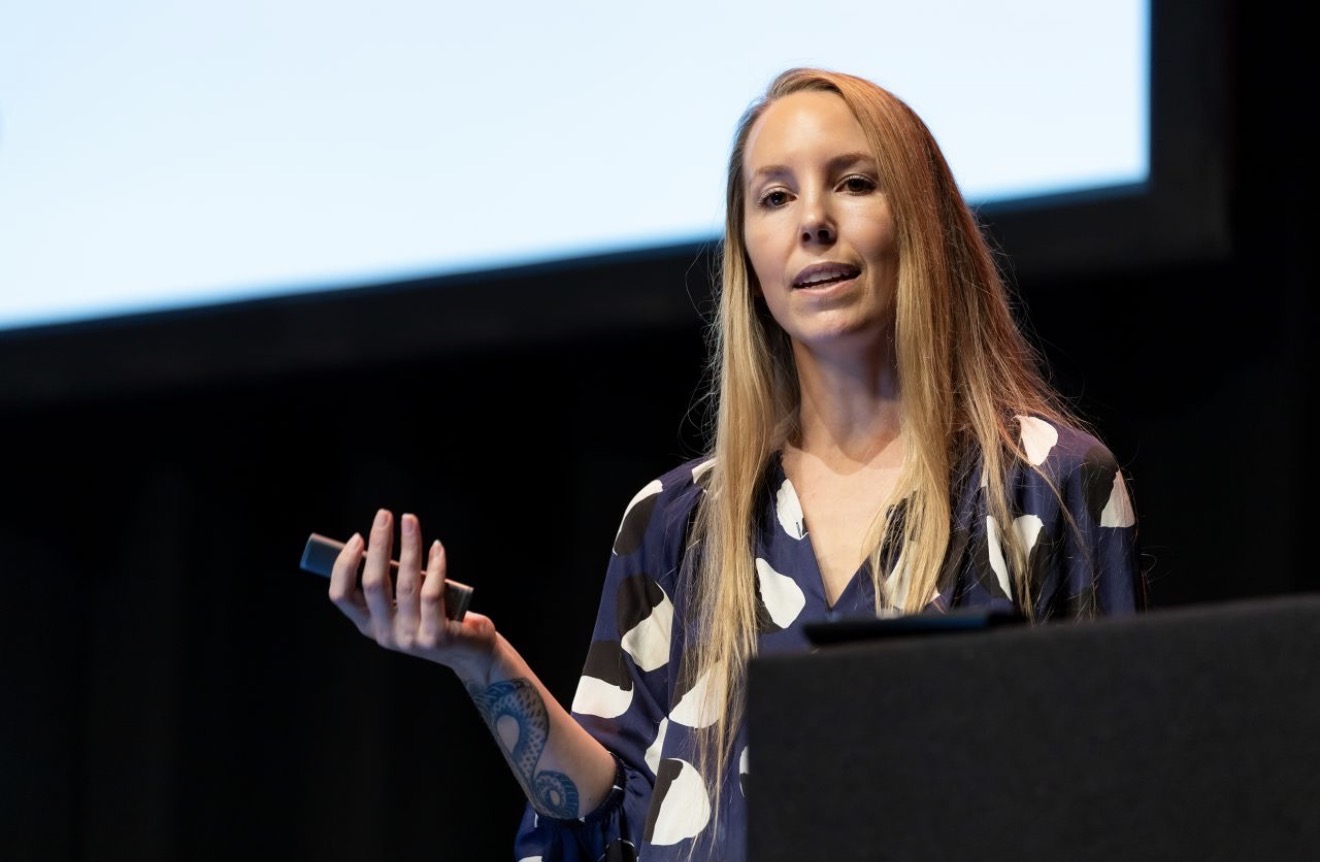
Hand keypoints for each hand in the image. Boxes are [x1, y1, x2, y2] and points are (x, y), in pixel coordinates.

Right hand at [328, 508, 496, 681]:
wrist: (471, 652)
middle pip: (373, 583)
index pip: (341, 596)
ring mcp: (410, 637)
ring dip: (408, 546)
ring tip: (409, 520)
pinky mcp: (436, 637)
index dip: (344, 565)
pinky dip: (436, 566)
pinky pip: (433, 593)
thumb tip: (379, 541)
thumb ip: (391, 585)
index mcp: (370, 625)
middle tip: (385, 515)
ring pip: (405, 584)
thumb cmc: (436, 618)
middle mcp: (385, 634)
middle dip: (378, 544)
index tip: (357, 538)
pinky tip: (437, 546)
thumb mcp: (405, 605)